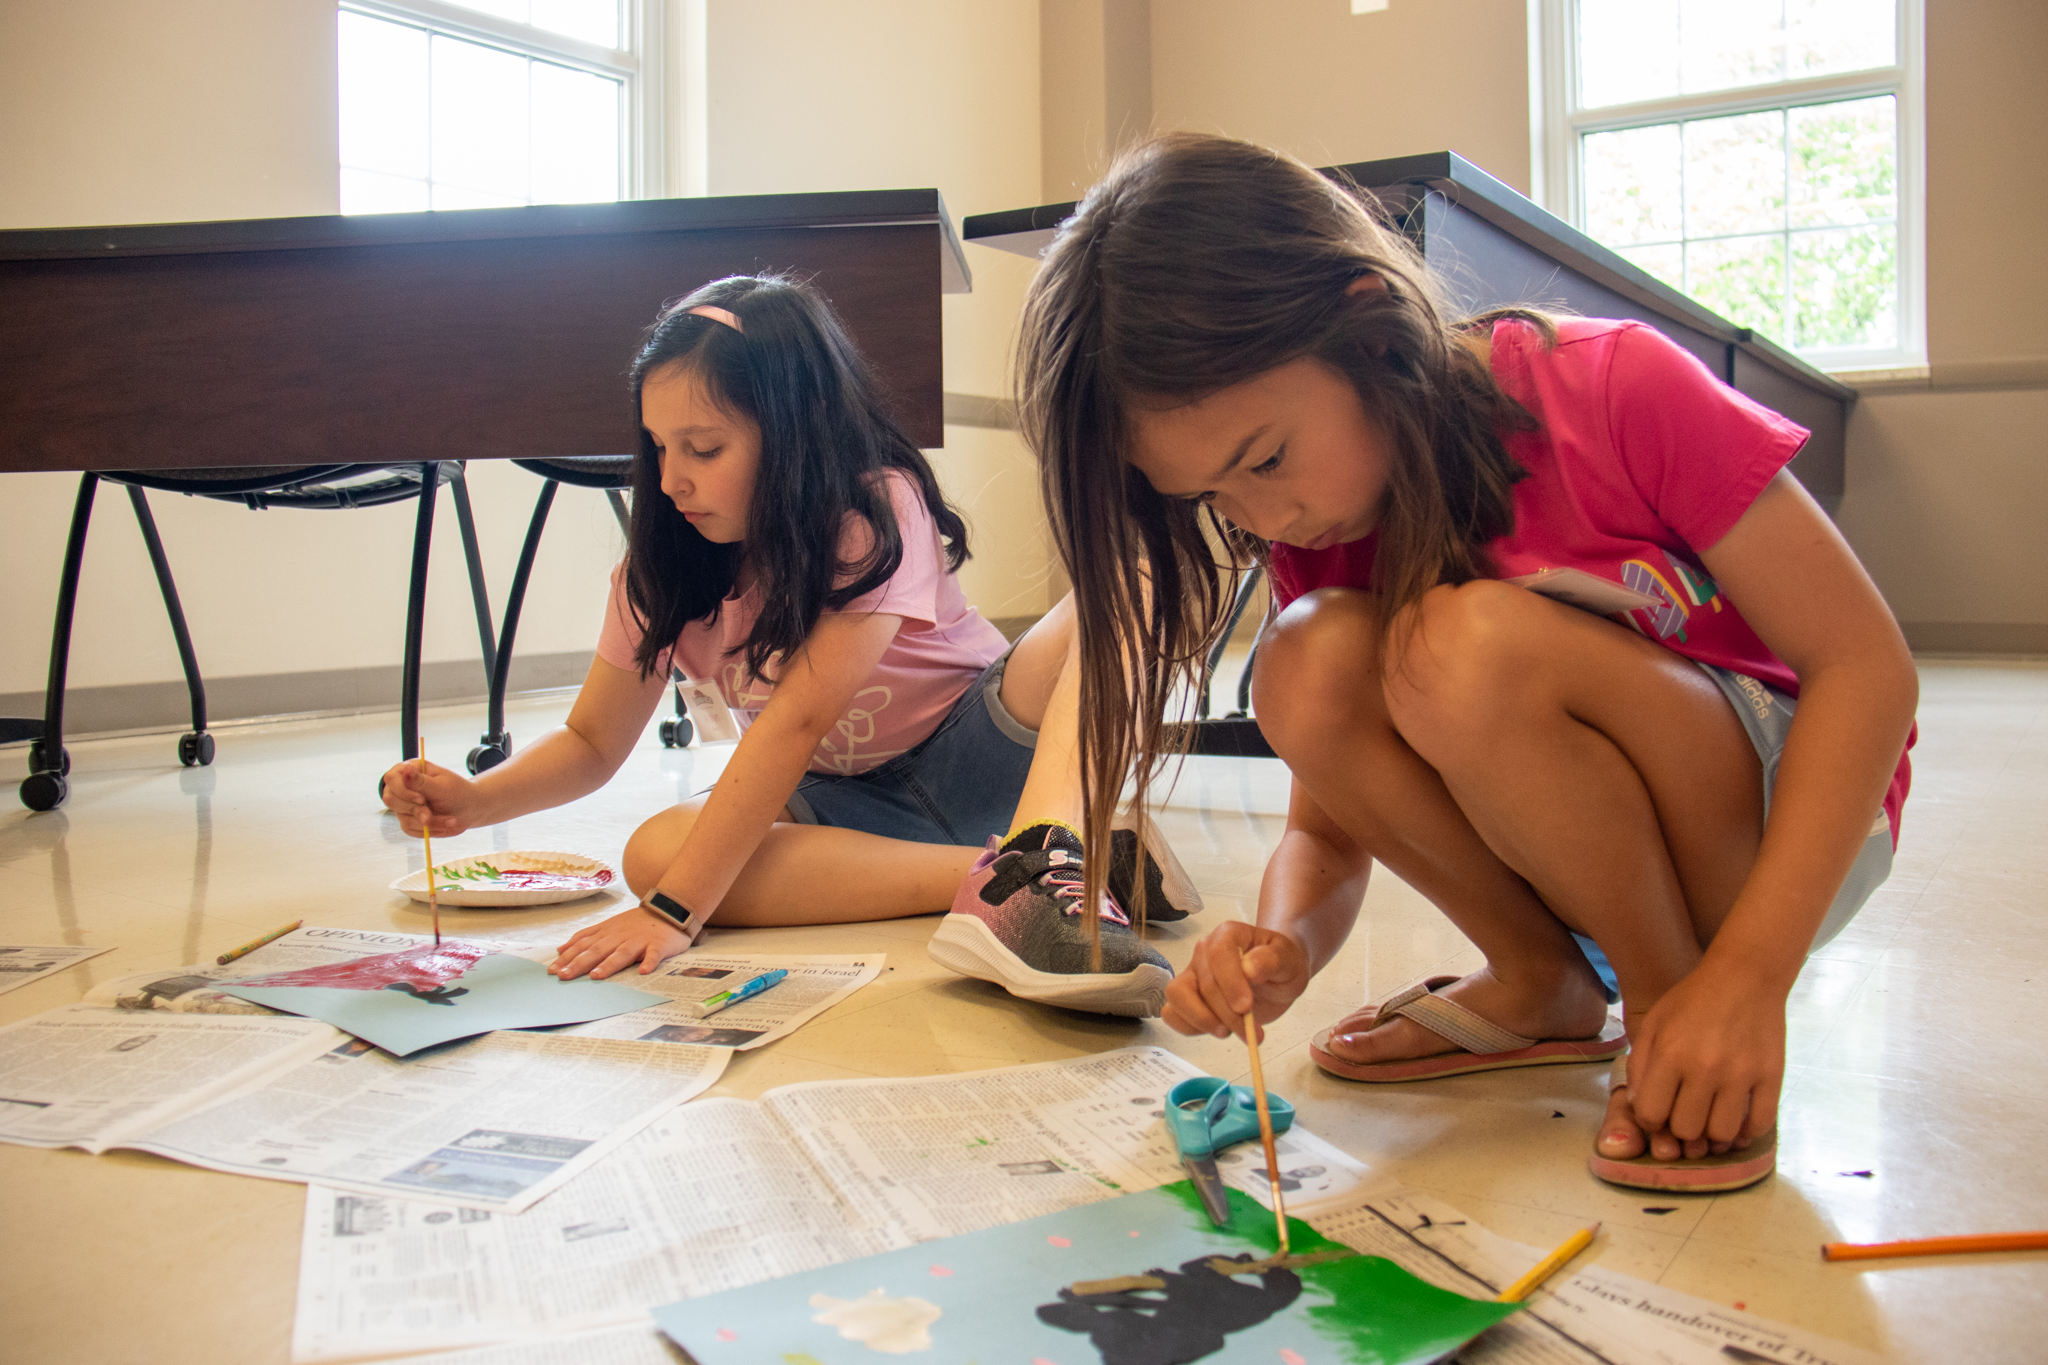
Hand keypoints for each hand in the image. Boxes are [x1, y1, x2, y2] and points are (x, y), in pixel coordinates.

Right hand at [380, 758, 482, 836]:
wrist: (470, 809)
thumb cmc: (458, 792)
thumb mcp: (443, 786)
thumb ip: (422, 781)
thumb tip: (405, 769)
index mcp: (411, 770)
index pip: (391, 779)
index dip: (403, 791)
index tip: (421, 800)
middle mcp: (403, 786)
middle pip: (391, 799)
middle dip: (415, 810)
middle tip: (432, 815)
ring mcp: (404, 804)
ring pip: (402, 817)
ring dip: (428, 822)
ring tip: (451, 820)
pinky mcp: (408, 820)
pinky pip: (410, 829)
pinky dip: (429, 830)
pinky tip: (445, 824)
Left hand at [551, 906, 690, 979]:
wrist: (668, 908)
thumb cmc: (636, 923)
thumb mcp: (608, 926)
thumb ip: (585, 937)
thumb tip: (560, 949)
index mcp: (607, 932)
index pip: (583, 944)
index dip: (567, 957)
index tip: (552, 970)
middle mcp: (620, 936)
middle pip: (597, 950)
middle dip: (579, 963)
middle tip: (565, 976)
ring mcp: (639, 940)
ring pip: (622, 953)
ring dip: (609, 964)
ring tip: (597, 976)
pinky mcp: (658, 945)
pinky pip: (654, 954)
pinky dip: (649, 962)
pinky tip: (643, 971)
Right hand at [1162, 920, 1312, 1040]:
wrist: (1276, 977)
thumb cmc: (1281, 964)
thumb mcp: (1288, 960)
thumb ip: (1271, 961)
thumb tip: (1249, 969)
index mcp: (1228, 935)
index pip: (1218, 953)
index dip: (1229, 982)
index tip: (1245, 1007)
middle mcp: (1204, 951)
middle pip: (1204, 983)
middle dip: (1227, 1013)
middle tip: (1251, 1031)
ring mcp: (1192, 974)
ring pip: (1177, 995)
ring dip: (1201, 1020)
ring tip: (1227, 1032)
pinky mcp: (1187, 998)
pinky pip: (1172, 1013)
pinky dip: (1189, 1027)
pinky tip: (1216, 1030)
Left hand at [1622, 956, 1787, 1159]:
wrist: (1745, 976)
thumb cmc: (1692, 1000)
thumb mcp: (1653, 1023)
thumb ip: (1640, 1066)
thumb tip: (1641, 1109)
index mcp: (1670, 1054)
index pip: (1651, 1114)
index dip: (1651, 1120)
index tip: (1659, 1112)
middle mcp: (1705, 1068)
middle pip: (1686, 1130)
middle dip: (1680, 1128)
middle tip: (1686, 1113)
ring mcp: (1741, 1074)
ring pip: (1722, 1134)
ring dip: (1713, 1134)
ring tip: (1711, 1118)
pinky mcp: (1771, 1077)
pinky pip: (1759, 1125)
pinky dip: (1746, 1132)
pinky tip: (1738, 1121)